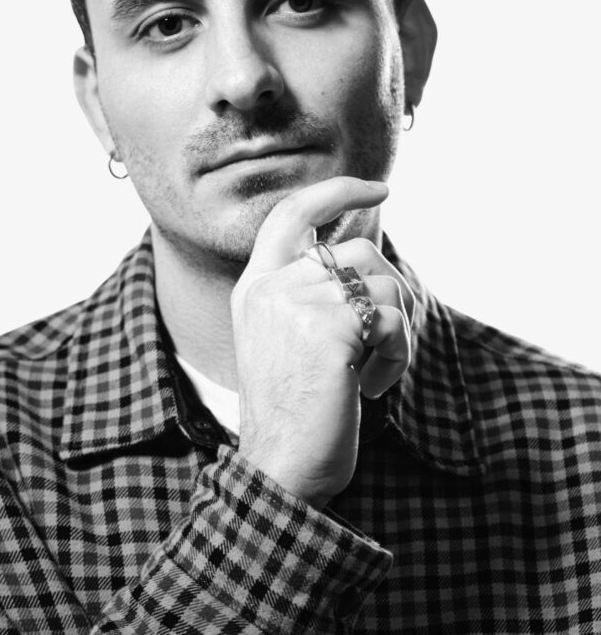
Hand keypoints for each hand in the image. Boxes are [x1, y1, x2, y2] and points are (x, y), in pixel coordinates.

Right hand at [231, 176, 412, 509]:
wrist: (280, 468)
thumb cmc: (293, 409)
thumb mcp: (287, 337)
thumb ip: (309, 290)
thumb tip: (368, 250)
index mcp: (256, 285)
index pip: (294, 213)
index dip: (338, 191)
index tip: (378, 187)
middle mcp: (272, 286)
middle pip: (360, 253)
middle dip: (387, 295)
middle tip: (379, 344)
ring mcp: (299, 303)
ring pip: (383, 285)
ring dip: (394, 333)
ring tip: (369, 373)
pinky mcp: (332, 328)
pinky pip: (394, 319)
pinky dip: (397, 355)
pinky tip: (370, 387)